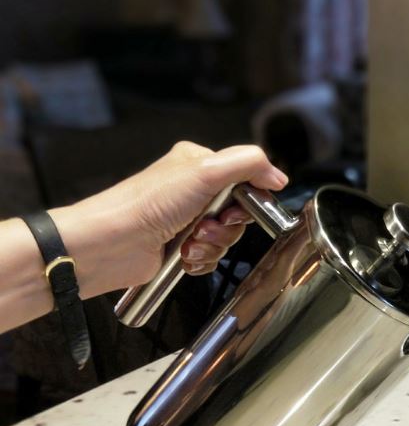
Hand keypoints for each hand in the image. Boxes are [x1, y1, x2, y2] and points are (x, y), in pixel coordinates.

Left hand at [49, 142, 287, 297]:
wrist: (114, 243)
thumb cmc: (147, 204)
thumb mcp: (205, 171)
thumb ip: (248, 164)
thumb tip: (277, 175)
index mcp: (199, 165)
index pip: (245, 179)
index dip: (249, 200)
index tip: (241, 209)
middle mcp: (193, 191)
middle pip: (238, 214)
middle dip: (226, 227)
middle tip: (207, 225)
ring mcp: (186, 221)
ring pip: (225, 239)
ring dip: (213, 245)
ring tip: (189, 242)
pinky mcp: (181, 247)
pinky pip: (210, 258)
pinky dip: (202, 260)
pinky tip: (184, 256)